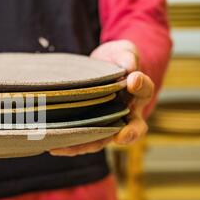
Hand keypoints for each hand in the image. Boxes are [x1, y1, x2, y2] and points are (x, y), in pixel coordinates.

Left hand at [50, 40, 152, 156]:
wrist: (101, 69)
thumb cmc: (115, 60)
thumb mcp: (122, 52)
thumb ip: (127, 56)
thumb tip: (130, 66)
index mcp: (139, 93)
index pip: (144, 90)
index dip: (141, 86)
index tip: (132, 80)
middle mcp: (128, 114)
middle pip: (134, 128)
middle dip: (128, 134)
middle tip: (121, 136)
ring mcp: (109, 124)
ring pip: (103, 140)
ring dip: (89, 145)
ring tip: (71, 147)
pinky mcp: (91, 129)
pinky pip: (84, 141)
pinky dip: (70, 146)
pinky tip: (54, 148)